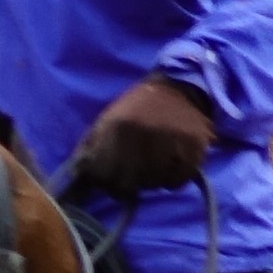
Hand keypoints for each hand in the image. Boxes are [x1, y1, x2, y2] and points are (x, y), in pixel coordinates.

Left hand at [68, 76, 213, 194]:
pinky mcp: (195, 148)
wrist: (178, 88)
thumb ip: (90, 148)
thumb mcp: (106, 121)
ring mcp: (171, 142)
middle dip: (127, 184)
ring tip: (153, 164)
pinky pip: (178, 180)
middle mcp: (144, 135)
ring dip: (151, 180)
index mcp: (118, 128)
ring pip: (153, 184)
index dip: (104, 181)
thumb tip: (77, 178)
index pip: (103, 175)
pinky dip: (173, 178)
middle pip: (128, 184)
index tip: (110, 177)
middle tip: (133, 174)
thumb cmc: (136, 109)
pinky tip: (170, 163)